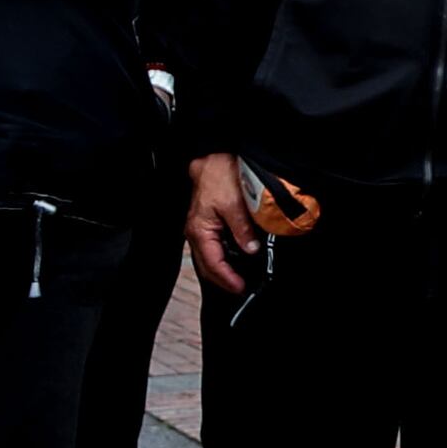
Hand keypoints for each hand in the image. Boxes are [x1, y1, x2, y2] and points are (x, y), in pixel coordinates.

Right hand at [184, 151, 252, 290]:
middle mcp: (195, 233)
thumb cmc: (218, 176)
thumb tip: (250, 249)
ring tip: (237, 279)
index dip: (227, 278)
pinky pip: (211, 248)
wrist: (211, 159)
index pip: (212, 263)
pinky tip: (233, 260)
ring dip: (221, 271)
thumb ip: (242, 229)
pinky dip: (221, 258)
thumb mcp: (234, 203)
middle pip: (206, 266)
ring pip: (208, 258)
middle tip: (240, 288)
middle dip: (223, 280)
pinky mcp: (206, 225)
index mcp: (199, 231)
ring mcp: (199, 229)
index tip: (240, 287)